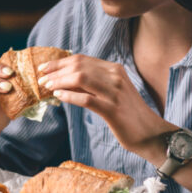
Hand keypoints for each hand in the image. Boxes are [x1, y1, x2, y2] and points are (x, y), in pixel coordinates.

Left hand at [35, 54, 168, 155]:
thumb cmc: (127, 113)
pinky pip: (86, 99)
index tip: (44, 67)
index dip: (60, 62)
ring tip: (47, 87)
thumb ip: (91, 84)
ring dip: (59, 81)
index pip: (81, 59)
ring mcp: (115, 92)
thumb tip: (62, 80)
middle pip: (78, 66)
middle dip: (56, 71)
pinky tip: (59, 96)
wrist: (150, 132)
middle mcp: (115, 77)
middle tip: (41, 79)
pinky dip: (69, 96)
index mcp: (114, 69)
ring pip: (80, 79)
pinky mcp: (113, 110)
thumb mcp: (110, 92)